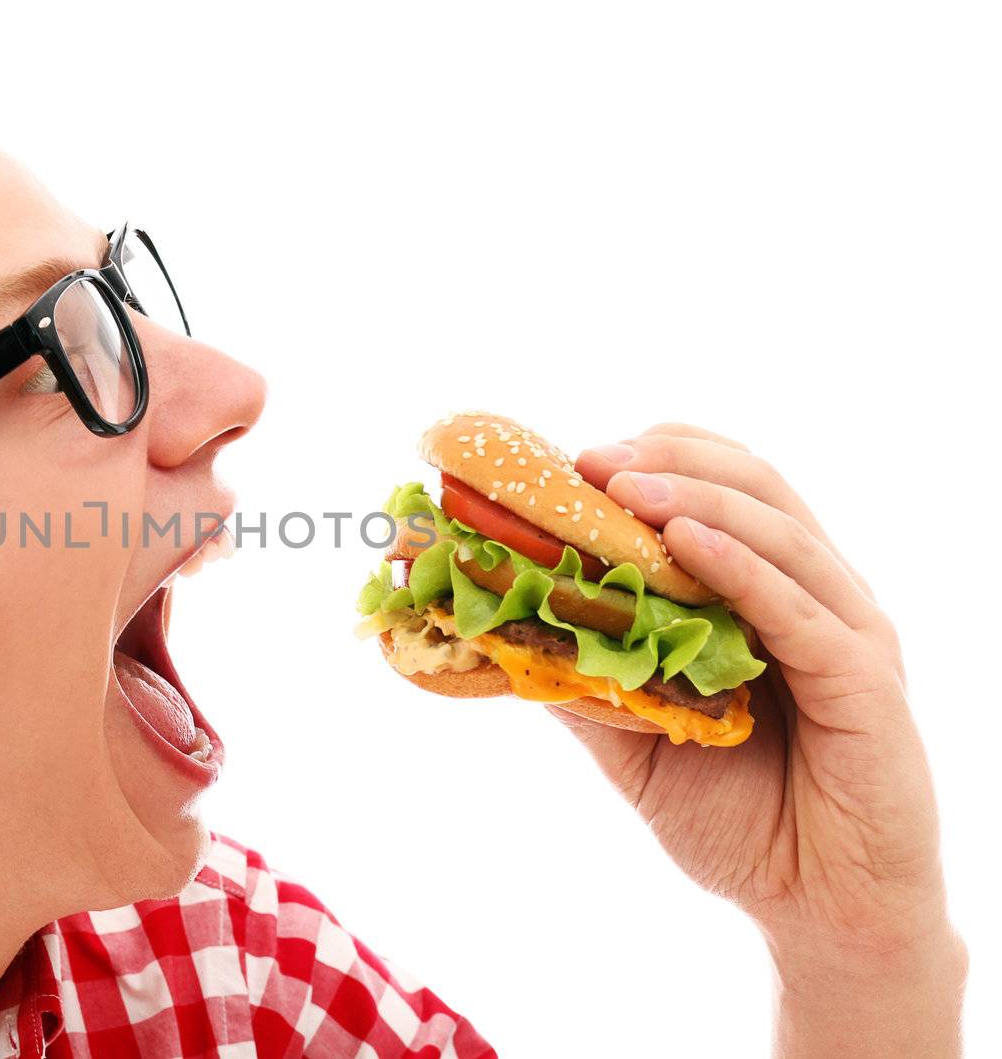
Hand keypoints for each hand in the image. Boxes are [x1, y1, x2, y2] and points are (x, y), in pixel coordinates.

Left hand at [561, 423, 964, 1056]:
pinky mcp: (866, 684)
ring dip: (696, 499)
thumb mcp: (639, 743)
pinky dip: (742, 569)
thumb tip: (500, 634)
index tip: (571, 457)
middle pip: (754, 488)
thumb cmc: (739, 818)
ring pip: (778, 535)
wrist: (818, 909)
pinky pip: (801, 613)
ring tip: (623, 487)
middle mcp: (813, 597)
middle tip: (589, 459)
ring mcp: (847, 634)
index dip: (654, 460)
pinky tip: (686, 543)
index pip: (721, 492)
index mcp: (766, 594)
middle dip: (668, 461)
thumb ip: (587, 682)